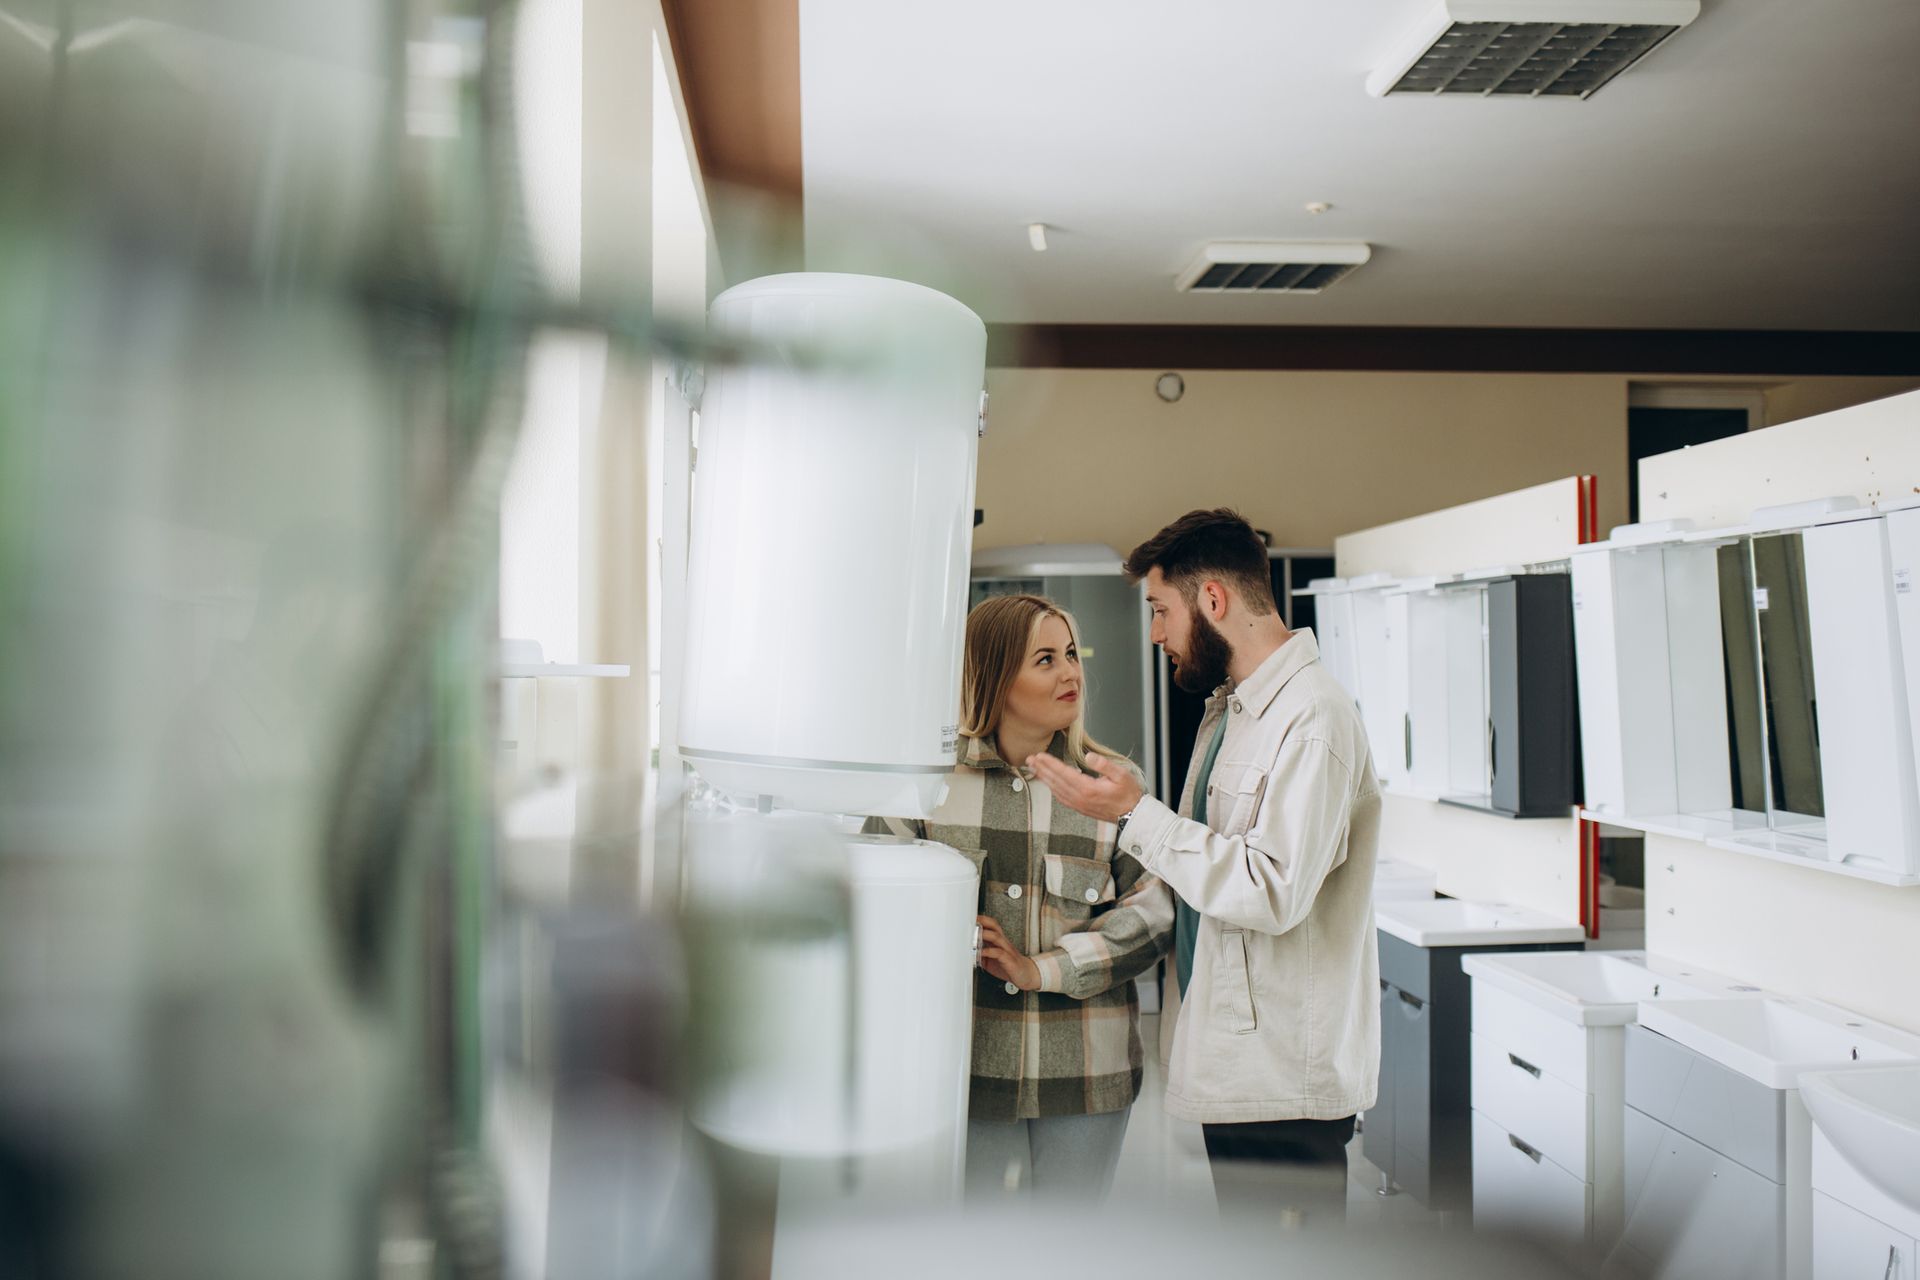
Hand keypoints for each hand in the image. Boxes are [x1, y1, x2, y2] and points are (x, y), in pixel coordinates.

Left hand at [976, 915, 1039, 990]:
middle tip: (969, 923)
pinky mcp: (1009, 960)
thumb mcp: (990, 959)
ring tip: (973, 936)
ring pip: (996, 937)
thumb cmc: (1007, 965)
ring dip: (984, 935)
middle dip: (982, 922)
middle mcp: (1003, 942)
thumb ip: (980, 953)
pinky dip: (989, 952)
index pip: (991, 924)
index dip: (981, 919)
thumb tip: (966, 951)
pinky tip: (981, 953)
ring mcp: (1007, 950)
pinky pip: (999, 953)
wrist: (1026, 974)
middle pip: (994, 926)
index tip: (969, 918)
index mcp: (999, 940)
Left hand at [1027, 752, 1142, 823]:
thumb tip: (1088, 756)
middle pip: (1056, 781)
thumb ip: (1104, 765)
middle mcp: (1080, 798)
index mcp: (1088, 789)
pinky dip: (1052, 788)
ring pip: (1056, 790)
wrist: (1133, 815)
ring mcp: (1079, 805)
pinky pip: (1061, 798)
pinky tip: (1048, 782)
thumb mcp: (1122, 775)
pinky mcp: (1080, 808)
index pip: (1064, 773)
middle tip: (1030, 759)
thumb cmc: (1128, 793)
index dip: (1050, 764)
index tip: (1039, 755)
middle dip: (1042, 769)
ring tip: (1034, 768)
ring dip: (1044, 778)